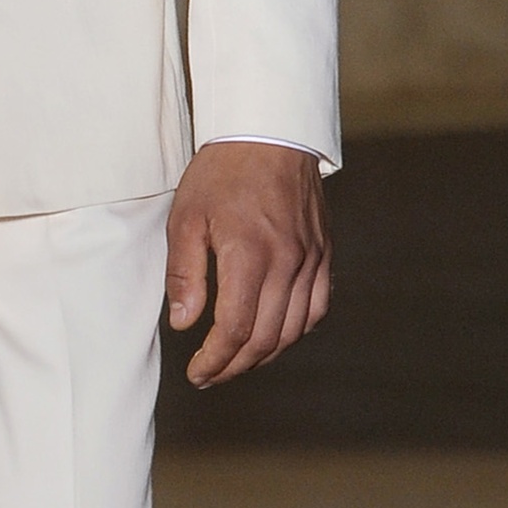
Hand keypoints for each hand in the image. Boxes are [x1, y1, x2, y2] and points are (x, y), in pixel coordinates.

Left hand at [165, 141, 330, 388]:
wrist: (270, 133)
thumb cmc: (221, 173)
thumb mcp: (186, 217)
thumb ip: (184, 273)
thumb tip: (184, 324)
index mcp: (250, 255)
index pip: (236, 329)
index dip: (215, 360)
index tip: (197, 373)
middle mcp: (288, 262)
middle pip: (266, 338)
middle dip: (235, 366)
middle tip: (210, 375)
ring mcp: (311, 259)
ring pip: (294, 329)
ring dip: (264, 354)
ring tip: (236, 361)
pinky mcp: (324, 253)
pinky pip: (317, 307)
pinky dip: (294, 330)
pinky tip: (272, 334)